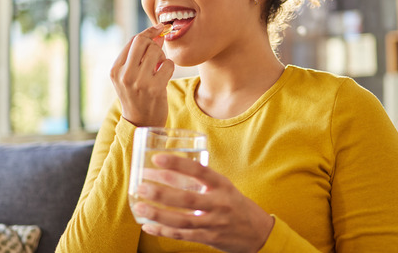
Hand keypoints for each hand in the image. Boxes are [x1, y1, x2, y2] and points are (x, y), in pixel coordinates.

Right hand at [110, 24, 174, 126]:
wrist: (141, 123)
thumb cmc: (137, 95)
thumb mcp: (130, 75)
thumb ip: (139, 55)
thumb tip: (158, 33)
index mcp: (115, 69)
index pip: (133, 40)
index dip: (148, 32)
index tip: (159, 28)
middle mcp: (124, 75)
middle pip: (143, 41)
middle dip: (154, 43)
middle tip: (157, 54)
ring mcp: (139, 82)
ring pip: (156, 51)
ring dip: (162, 57)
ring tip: (158, 68)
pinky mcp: (155, 88)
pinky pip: (168, 64)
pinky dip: (169, 67)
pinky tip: (164, 76)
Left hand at [133, 154, 274, 252]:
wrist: (258, 232)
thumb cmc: (234, 204)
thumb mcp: (223, 187)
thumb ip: (201, 180)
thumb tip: (167, 171)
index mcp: (222, 185)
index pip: (199, 171)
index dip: (177, 164)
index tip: (156, 159)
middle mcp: (219, 203)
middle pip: (187, 199)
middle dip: (161, 193)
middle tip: (141, 186)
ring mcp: (214, 223)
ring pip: (182, 220)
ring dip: (158, 214)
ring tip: (139, 207)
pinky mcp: (209, 238)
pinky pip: (183, 235)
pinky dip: (164, 231)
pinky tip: (148, 226)